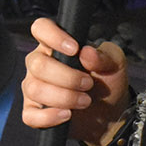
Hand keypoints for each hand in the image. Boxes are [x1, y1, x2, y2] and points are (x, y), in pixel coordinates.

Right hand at [21, 17, 129, 145]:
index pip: (41, 28)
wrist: (109, 114)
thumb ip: (105, 56)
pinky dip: (49, 117)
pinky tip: (67, 115)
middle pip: (38, 65)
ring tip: (85, 101)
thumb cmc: (107, 82)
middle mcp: (40, 63)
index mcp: (56, 45)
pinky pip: (30, 115)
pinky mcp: (34, 112)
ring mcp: (35, 88)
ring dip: (64, 97)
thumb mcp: (115, 64)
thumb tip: (86, 53)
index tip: (74, 49)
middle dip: (67, 77)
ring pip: (35, 89)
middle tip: (88, 84)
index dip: (53, 36)